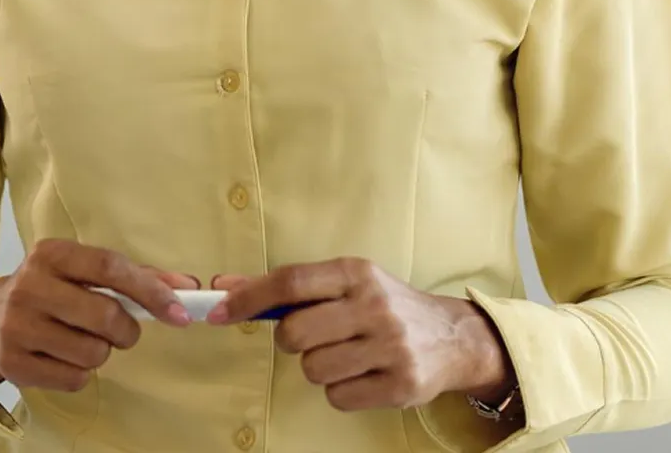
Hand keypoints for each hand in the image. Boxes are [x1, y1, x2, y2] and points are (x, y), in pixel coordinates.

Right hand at [0, 239, 199, 394]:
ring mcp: (18, 326)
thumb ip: (136, 276)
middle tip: (123, 330)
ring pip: (92, 352)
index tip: (179, 311)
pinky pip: (74, 379)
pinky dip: (82, 373)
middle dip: (126, 329)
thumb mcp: (84, 271)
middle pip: (104, 315)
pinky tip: (66, 357)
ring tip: (87, 340)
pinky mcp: (14, 364)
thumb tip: (187, 287)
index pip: (109, 267)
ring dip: (103, 351)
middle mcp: (30, 286)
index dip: (149, 290)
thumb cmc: (53, 289)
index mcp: (51, 253)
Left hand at [208, 259, 511, 411]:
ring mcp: (390, 346)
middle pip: (295, 332)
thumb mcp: (344, 283)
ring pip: (313, 369)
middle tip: (310, 337)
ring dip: (317, 367)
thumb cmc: (382, 305)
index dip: (249, 297)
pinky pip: (338, 398)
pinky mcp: (401, 385)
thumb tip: (224, 286)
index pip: (291, 281)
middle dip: (290, 340)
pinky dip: (340, 391)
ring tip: (344, 355)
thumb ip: (288, 287)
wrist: (451, 337)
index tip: (218, 309)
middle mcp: (374, 305)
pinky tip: (361, 374)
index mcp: (356, 272)